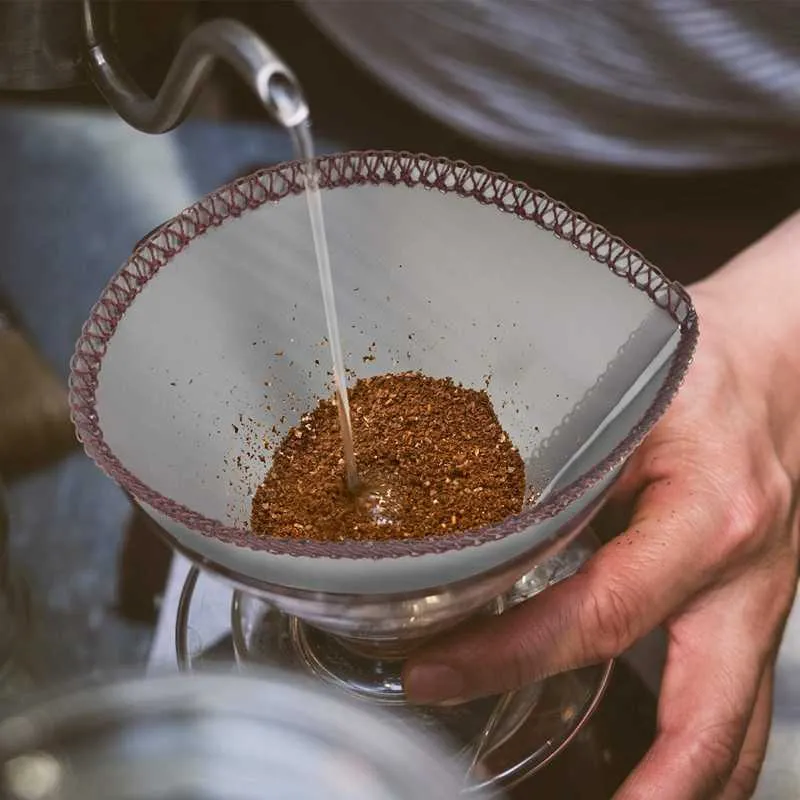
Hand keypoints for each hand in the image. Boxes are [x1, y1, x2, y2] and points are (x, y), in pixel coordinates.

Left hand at [404, 214, 799, 798]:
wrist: (783, 358)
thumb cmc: (702, 364)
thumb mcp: (625, 400)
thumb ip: (564, 466)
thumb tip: (484, 526)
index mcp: (708, 516)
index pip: (597, 615)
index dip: (507, 656)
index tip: (435, 673)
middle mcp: (748, 570)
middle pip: (700, 712)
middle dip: (644, 788)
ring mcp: (768, 594)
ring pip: (741, 723)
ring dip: (688, 789)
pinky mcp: (764, 598)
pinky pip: (747, 692)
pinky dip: (711, 746)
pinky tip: (675, 768)